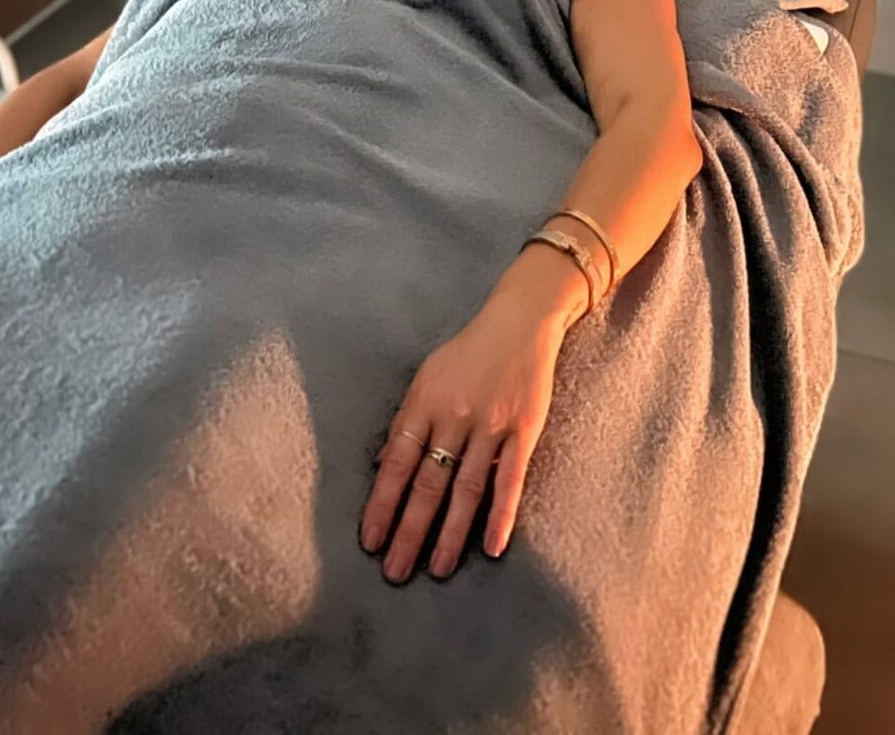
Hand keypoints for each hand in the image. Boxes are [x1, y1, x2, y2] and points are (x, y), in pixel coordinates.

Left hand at [360, 292, 562, 583]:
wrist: (520, 322)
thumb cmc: (468, 353)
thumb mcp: (427, 378)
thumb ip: (407, 421)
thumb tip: (381, 466)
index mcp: (424, 402)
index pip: (396, 462)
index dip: (382, 503)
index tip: (370, 541)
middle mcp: (454, 415)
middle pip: (428, 482)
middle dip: (410, 531)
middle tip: (396, 573)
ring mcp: (490, 424)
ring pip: (467, 488)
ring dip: (451, 533)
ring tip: (439, 569)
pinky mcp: (523, 430)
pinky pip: (510, 478)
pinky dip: (501, 513)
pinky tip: (493, 545)